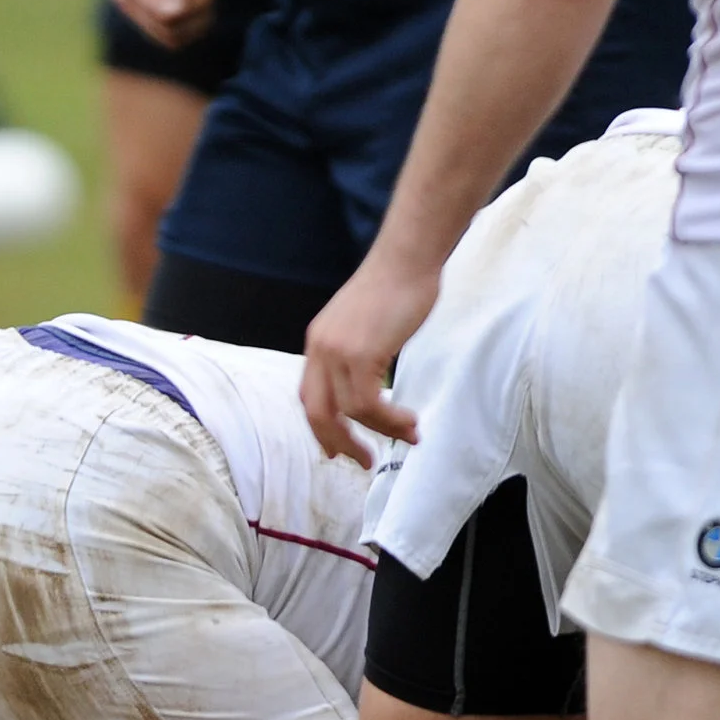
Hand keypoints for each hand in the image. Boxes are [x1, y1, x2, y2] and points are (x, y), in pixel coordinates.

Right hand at [108, 0, 220, 49]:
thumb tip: (171, 14)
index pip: (165, 16)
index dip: (195, 7)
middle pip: (168, 31)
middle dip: (197, 14)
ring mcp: (134, 9)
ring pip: (171, 39)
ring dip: (197, 22)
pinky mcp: (146, 16)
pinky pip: (172, 36)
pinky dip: (192, 24)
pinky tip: (199, 2)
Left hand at [299, 253, 436, 464]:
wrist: (408, 259)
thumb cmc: (398, 286)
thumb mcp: (367, 324)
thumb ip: (360, 352)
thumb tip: (374, 382)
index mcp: (319, 341)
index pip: (309, 396)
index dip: (322, 427)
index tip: (339, 448)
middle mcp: (320, 348)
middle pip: (317, 413)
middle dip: (340, 443)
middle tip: (364, 461)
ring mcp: (337, 351)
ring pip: (349, 413)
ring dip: (382, 432)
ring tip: (409, 435)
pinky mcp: (359, 353)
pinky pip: (369, 404)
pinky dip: (390, 420)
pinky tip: (409, 421)